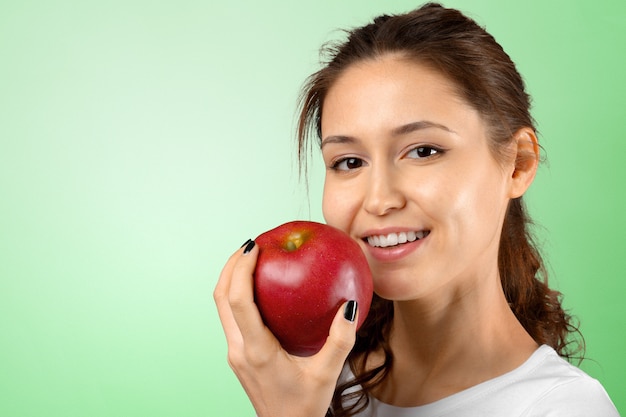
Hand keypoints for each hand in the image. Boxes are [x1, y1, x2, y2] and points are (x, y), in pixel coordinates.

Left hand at [213, 240, 357, 416]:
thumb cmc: (304, 407)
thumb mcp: (327, 375)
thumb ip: (340, 341)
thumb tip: (349, 307)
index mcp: (258, 352)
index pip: (239, 303)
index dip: (240, 271)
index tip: (252, 247)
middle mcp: (240, 350)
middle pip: (221, 299)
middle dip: (230, 267)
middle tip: (249, 244)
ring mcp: (235, 352)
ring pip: (222, 308)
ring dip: (231, 280)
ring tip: (249, 258)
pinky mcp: (239, 354)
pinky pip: (232, 317)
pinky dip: (239, 295)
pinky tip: (261, 287)